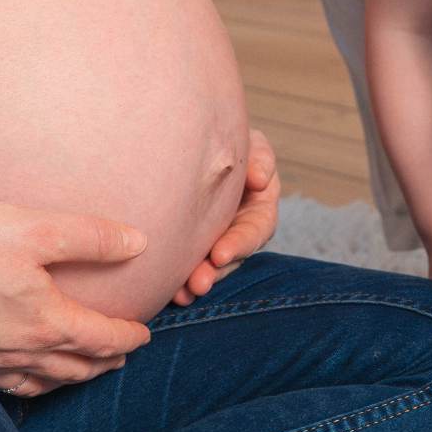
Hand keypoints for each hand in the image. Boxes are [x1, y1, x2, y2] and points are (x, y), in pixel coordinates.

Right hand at [0, 199, 152, 396]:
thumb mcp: (35, 228)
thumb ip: (90, 237)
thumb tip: (139, 243)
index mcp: (43, 324)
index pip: (100, 339)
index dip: (128, 337)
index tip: (144, 336)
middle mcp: (17, 352)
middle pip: (73, 367)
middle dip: (102, 362)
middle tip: (121, 356)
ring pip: (39, 381)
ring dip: (68, 377)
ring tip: (79, 369)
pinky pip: (4, 383)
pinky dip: (27, 382)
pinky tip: (19, 372)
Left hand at [171, 128, 280, 305]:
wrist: (191, 138)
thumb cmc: (225, 138)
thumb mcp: (249, 143)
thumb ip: (259, 157)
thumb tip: (261, 180)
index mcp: (259, 206)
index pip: (257, 229)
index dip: (240, 243)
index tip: (220, 254)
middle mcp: (238, 227)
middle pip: (232, 256)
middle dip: (216, 272)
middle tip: (199, 282)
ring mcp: (213, 237)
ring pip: (210, 266)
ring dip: (198, 280)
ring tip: (183, 293)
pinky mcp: (189, 244)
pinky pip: (186, 265)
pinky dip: (179, 279)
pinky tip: (170, 292)